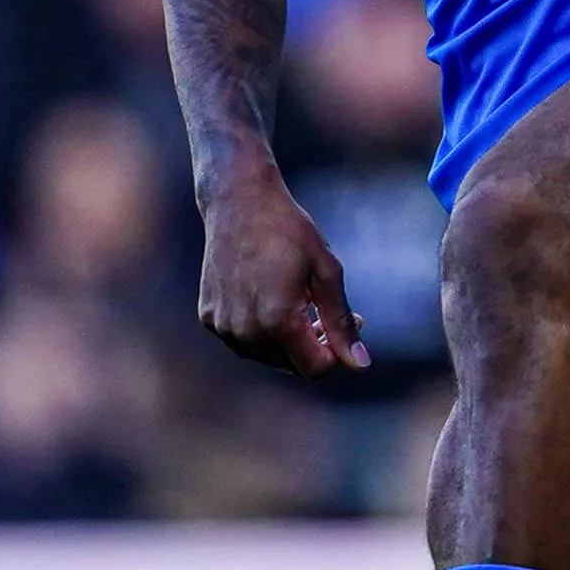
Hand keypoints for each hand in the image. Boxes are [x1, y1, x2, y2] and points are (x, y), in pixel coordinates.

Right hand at [197, 172, 371, 377]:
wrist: (238, 200)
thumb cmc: (288, 231)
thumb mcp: (326, 273)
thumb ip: (341, 323)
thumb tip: (360, 365)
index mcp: (277, 321)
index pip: (315, 369)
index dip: (337, 352)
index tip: (347, 322)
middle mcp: (246, 331)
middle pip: (292, 365)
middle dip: (314, 344)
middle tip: (324, 308)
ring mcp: (223, 326)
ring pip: (268, 356)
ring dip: (287, 338)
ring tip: (299, 300)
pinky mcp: (209, 317)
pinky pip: (244, 340)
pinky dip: (261, 327)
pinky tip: (268, 294)